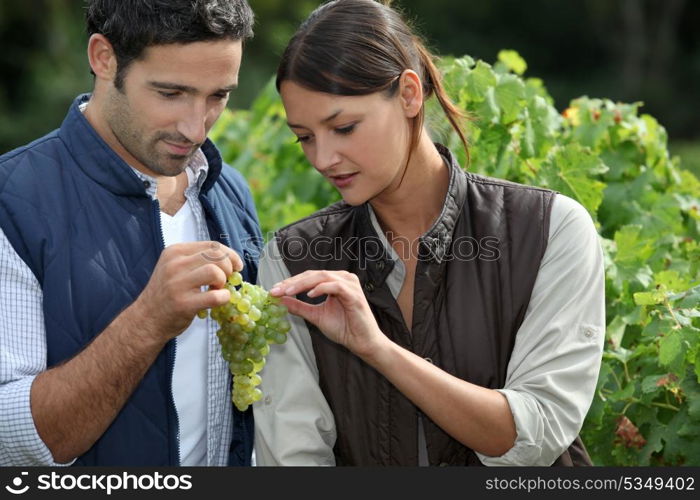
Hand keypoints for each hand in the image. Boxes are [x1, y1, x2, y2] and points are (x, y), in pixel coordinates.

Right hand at [132, 241, 242, 341]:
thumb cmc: (166, 293)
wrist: (146, 319)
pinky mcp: (183, 304)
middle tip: (227, 279)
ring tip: (217, 289)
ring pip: (215, 272)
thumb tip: (230, 259)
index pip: (212, 245)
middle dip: (229, 267)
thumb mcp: (176, 268)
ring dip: (223, 282)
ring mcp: (177, 284)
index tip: (236, 265)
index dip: (230, 254)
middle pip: (216, 255)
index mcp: (175, 252)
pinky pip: (214, 296)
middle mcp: (175, 264)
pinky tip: (219, 300)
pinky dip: (224, 298)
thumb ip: (198, 260)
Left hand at [269, 270, 387, 358]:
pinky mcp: (354, 294)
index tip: (273, 291)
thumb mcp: (315, 316)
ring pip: (322, 277)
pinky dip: (321, 288)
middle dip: (292, 282)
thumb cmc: (344, 328)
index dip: (290, 282)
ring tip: (287, 292)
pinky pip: (335, 286)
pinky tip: (309, 295)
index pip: (308, 277)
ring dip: (302, 284)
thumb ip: (299, 307)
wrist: (361, 342)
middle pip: (313, 274)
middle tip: (276, 290)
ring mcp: (350, 284)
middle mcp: (343, 278)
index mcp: (335, 281)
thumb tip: (280, 301)